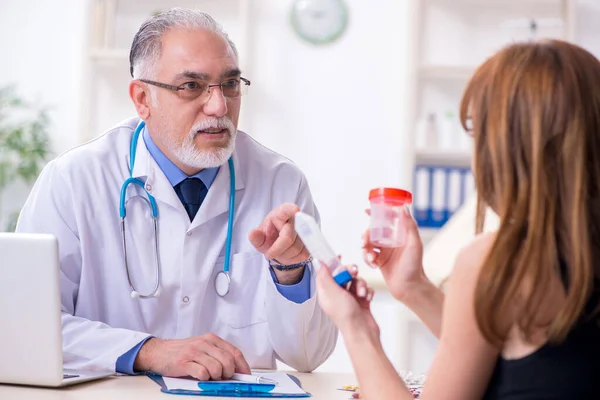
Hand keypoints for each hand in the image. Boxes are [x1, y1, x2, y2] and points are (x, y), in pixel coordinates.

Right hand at [134, 333, 250, 379]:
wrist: (158, 352)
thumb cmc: (182, 352)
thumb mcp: (202, 348)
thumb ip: (217, 354)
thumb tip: (236, 369)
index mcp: (212, 339)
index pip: (234, 352)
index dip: (242, 366)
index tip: (246, 375)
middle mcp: (204, 343)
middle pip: (227, 361)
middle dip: (228, 373)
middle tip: (222, 377)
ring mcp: (194, 352)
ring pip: (216, 368)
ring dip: (215, 377)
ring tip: (209, 376)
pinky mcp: (184, 362)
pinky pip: (202, 373)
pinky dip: (204, 378)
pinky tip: (199, 376)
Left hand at [249, 203, 309, 282]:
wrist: (279, 246)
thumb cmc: (269, 236)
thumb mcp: (259, 237)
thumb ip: (256, 237)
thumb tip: (252, 234)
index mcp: (282, 213)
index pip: (288, 209)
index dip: (292, 210)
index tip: (295, 211)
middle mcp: (296, 219)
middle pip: (288, 237)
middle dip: (278, 249)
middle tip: (269, 254)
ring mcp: (306, 230)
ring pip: (296, 248)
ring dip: (285, 255)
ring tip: (279, 252)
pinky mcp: (311, 242)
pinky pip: (302, 254)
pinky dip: (293, 258)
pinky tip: (288, 254)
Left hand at [315, 263, 377, 335]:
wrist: (362, 331)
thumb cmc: (346, 316)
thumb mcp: (332, 292)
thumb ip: (325, 276)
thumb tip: (318, 262)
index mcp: (326, 292)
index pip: (325, 273)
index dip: (331, 264)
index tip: (338, 256)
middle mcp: (336, 294)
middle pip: (342, 274)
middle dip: (350, 272)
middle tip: (354, 272)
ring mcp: (349, 297)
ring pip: (355, 280)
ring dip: (360, 284)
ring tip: (361, 293)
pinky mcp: (361, 301)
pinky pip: (365, 288)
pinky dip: (367, 291)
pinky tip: (367, 297)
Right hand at [363, 206, 425, 301]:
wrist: (410, 287)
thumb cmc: (414, 266)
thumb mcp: (414, 243)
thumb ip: (409, 225)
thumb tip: (403, 207)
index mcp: (400, 235)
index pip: (387, 219)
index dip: (377, 213)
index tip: (367, 211)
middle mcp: (391, 241)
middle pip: (373, 231)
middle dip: (366, 234)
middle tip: (365, 240)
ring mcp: (384, 252)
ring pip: (368, 243)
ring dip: (365, 248)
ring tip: (370, 257)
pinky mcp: (379, 262)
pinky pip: (368, 256)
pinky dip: (367, 258)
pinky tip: (372, 264)